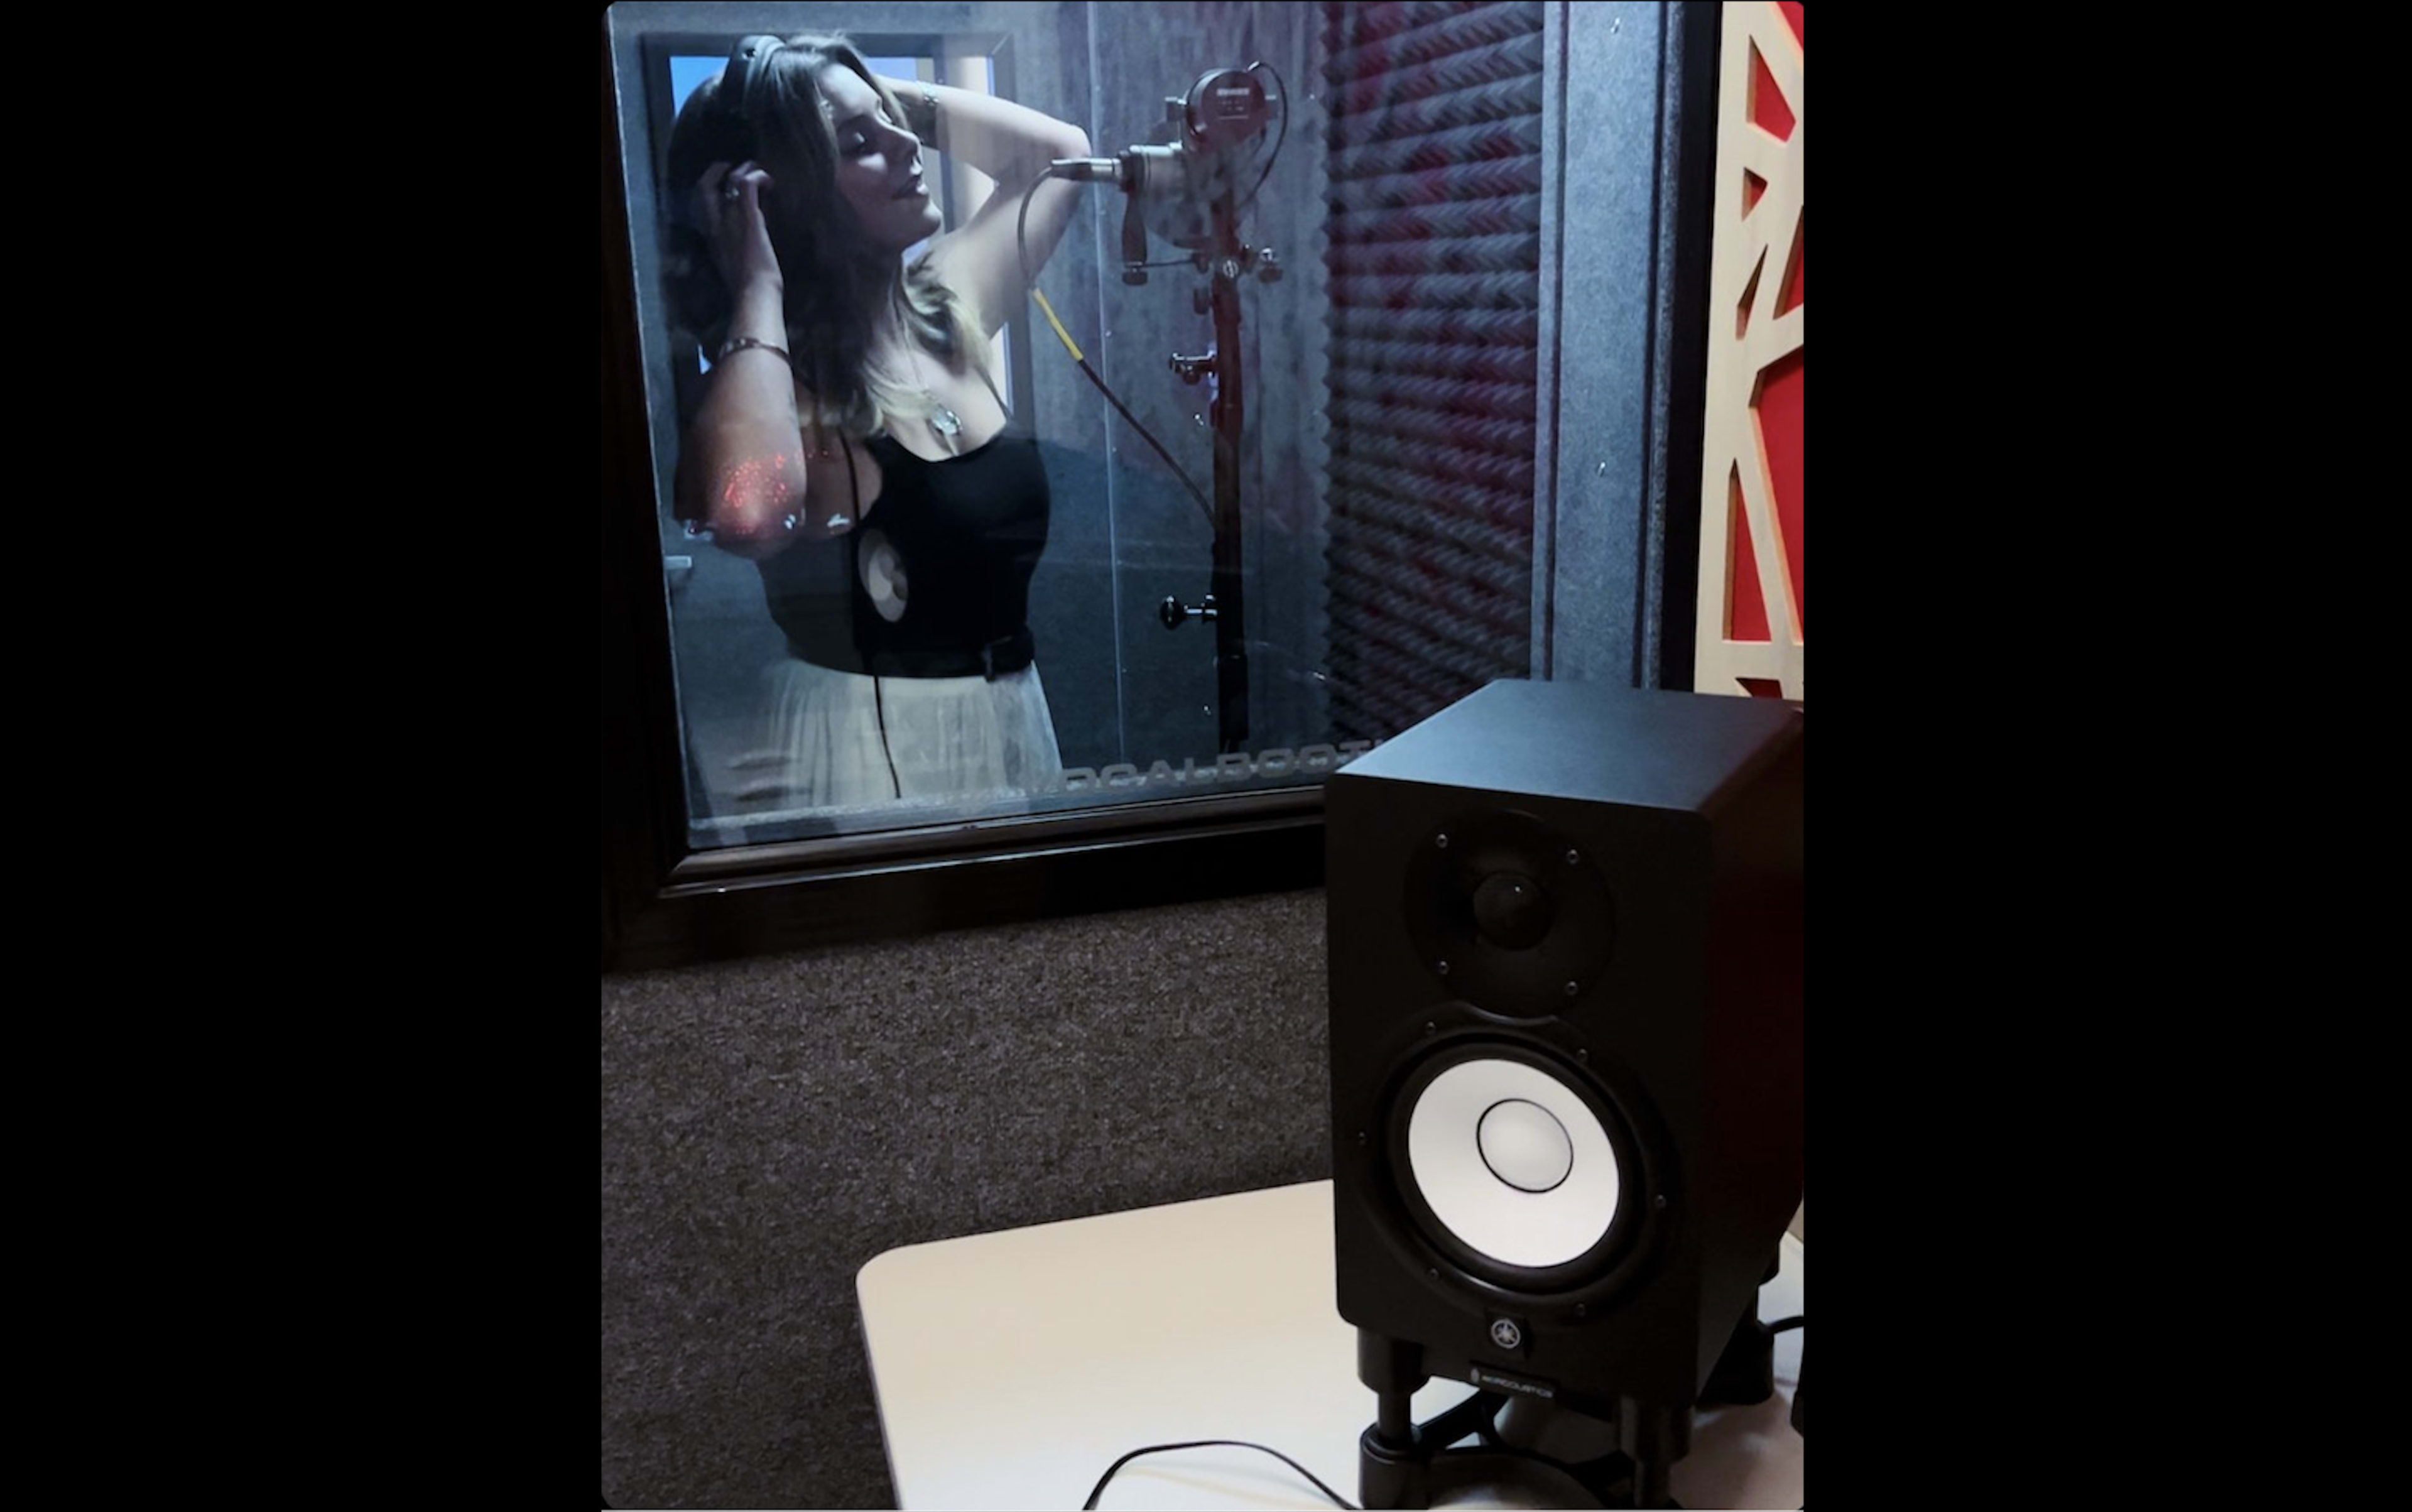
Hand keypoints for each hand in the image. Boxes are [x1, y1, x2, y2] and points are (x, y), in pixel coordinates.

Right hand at [696, 160, 782, 296]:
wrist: (753, 294)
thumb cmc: (749, 291)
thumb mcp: (734, 268)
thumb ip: (735, 253)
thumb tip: (748, 247)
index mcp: (712, 239)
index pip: (703, 207)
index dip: (712, 192)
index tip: (724, 188)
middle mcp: (716, 225)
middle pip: (704, 187)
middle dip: (717, 171)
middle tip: (733, 167)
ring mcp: (731, 219)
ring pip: (730, 180)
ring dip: (745, 170)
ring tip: (758, 170)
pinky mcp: (749, 217)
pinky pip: (747, 184)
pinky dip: (758, 176)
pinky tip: (769, 180)